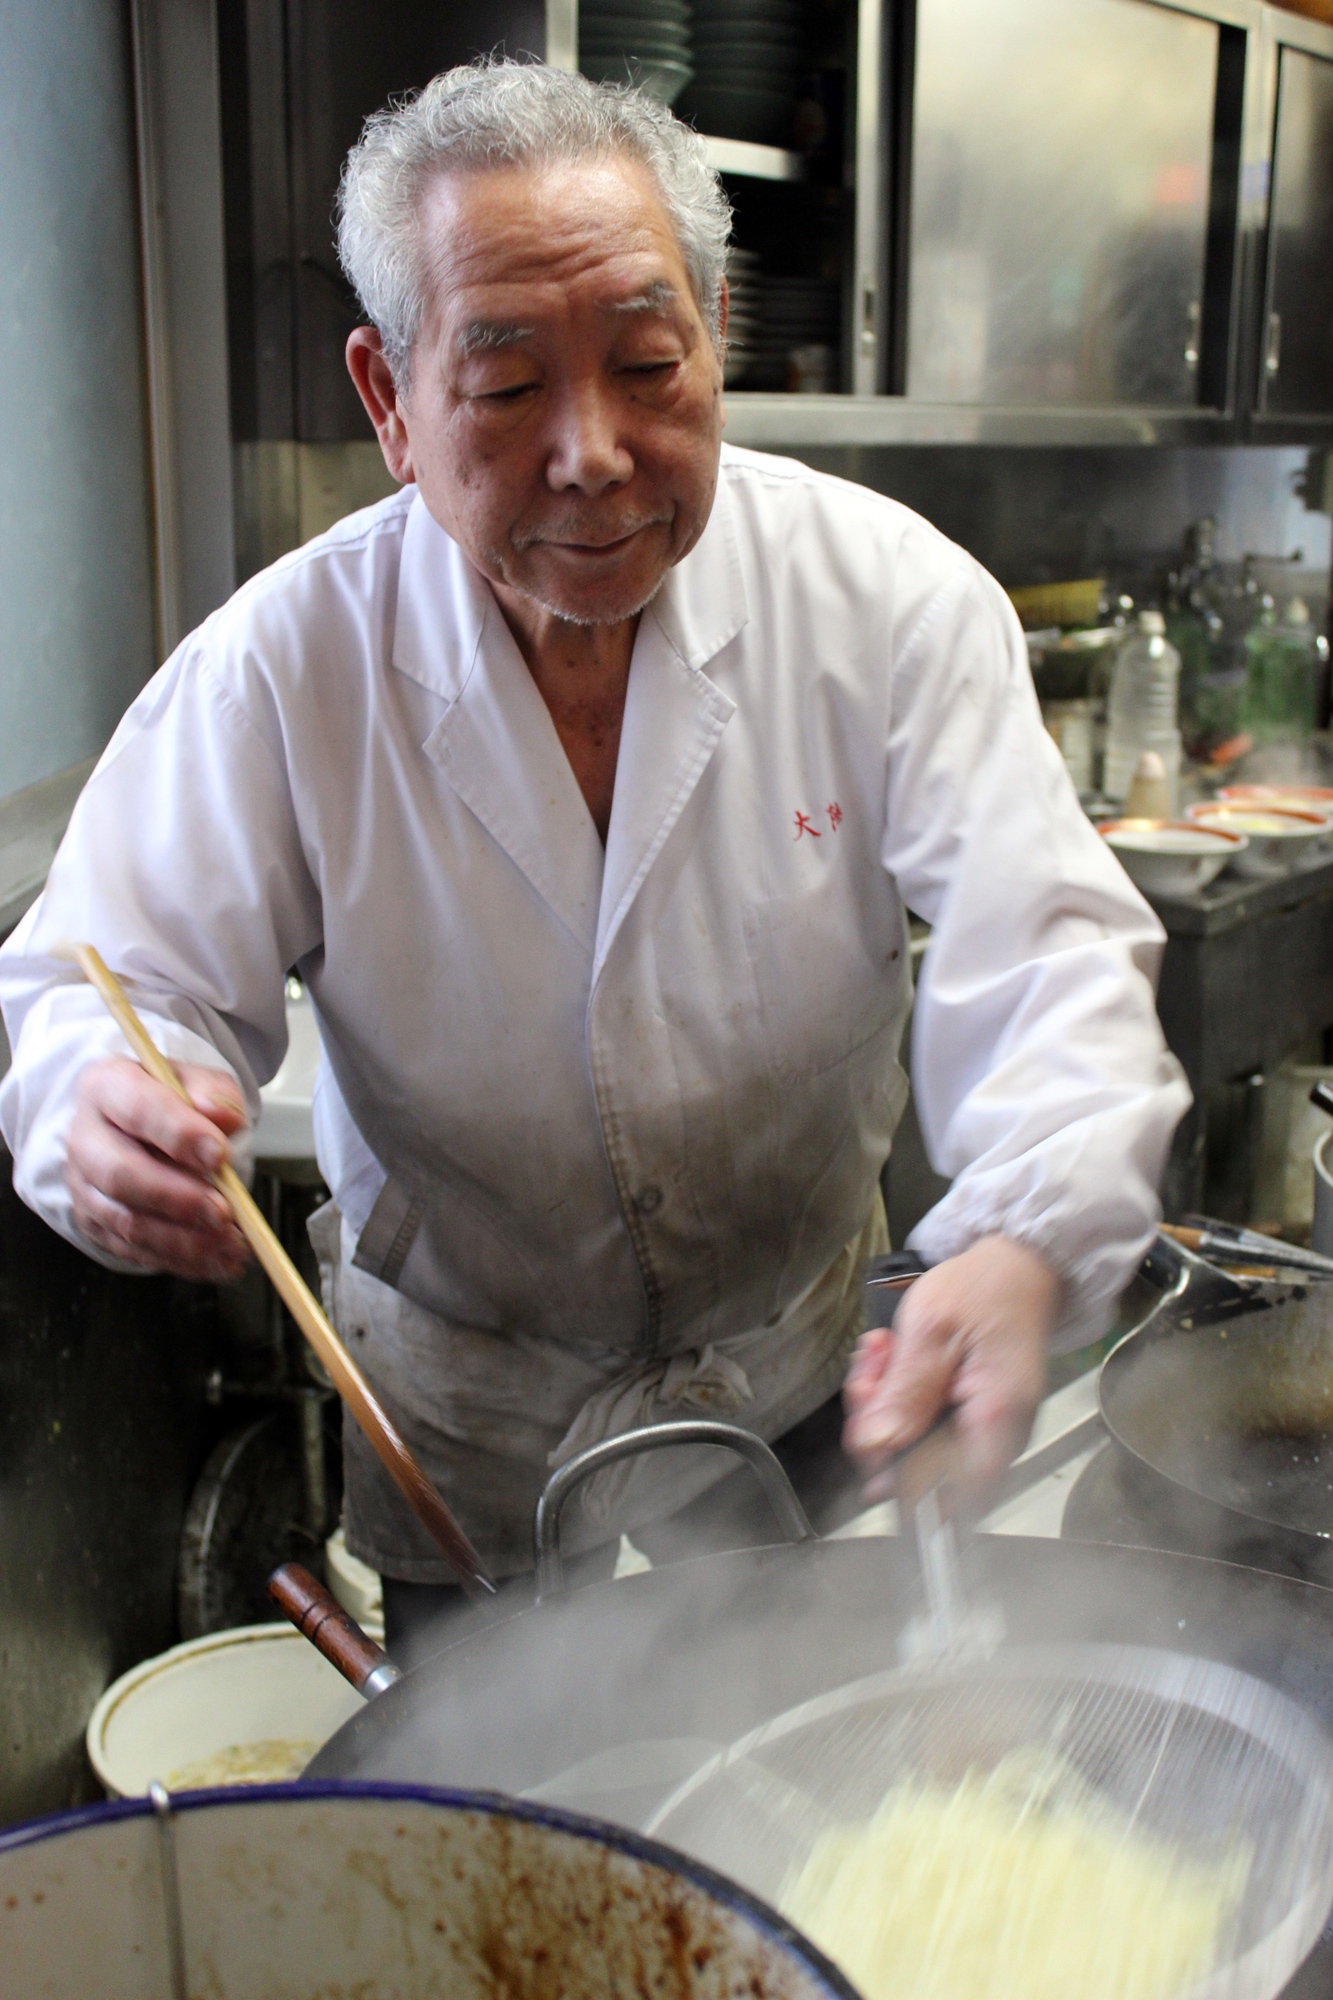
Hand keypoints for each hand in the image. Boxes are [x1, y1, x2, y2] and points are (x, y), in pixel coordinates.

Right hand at [66, 1058, 251, 1281]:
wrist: (146, 1125)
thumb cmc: (173, 1100)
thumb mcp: (198, 1081)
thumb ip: (212, 1094)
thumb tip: (222, 1116)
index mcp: (106, 1087)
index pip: (136, 1109)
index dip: (178, 1134)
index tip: (218, 1155)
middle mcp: (85, 1138)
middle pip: (121, 1175)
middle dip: (178, 1199)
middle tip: (224, 1213)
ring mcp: (84, 1186)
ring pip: (126, 1221)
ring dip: (183, 1240)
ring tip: (231, 1245)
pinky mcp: (95, 1222)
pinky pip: (133, 1250)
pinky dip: (179, 1260)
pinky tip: (217, 1261)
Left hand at [842, 1234, 1058, 1499]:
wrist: (1019, 1266)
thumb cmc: (988, 1288)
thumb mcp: (931, 1331)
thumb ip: (905, 1394)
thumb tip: (877, 1446)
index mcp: (995, 1423)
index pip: (947, 1498)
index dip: (899, 1482)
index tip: (871, 1441)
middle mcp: (997, 1439)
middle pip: (922, 1473)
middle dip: (879, 1427)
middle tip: (868, 1380)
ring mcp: (985, 1431)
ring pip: (915, 1449)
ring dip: (884, 1406)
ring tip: (882, 1356)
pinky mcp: (971, 1418)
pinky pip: (924, 1427)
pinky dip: (900, 1397)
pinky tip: (895, 1360)